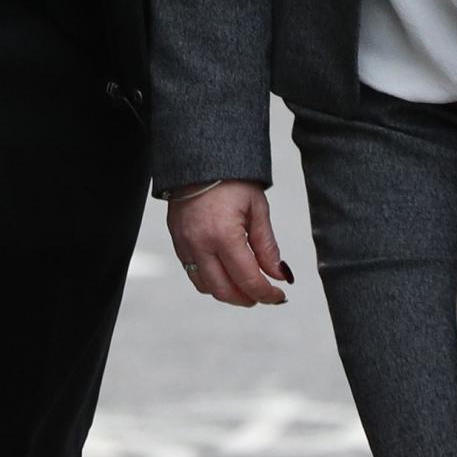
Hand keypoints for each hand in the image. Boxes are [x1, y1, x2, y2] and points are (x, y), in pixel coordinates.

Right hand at [166, 181, 290, 306]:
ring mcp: (184, 244)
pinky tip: (226, 272)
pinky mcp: (177, 241)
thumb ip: (267, 246)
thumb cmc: (232, 180)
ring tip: (245, 285)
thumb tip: (279, 275)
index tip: (280, 296)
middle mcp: (200, 244)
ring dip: (227, 293)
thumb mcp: (257, 208)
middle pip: (224, 291)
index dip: (266, 294)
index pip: (247, 279)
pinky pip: (192, 272)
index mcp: (224, 235)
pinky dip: (211, 280)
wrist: (198, 158)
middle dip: (247, 299)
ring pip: (205, 287)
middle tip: (264, 295)